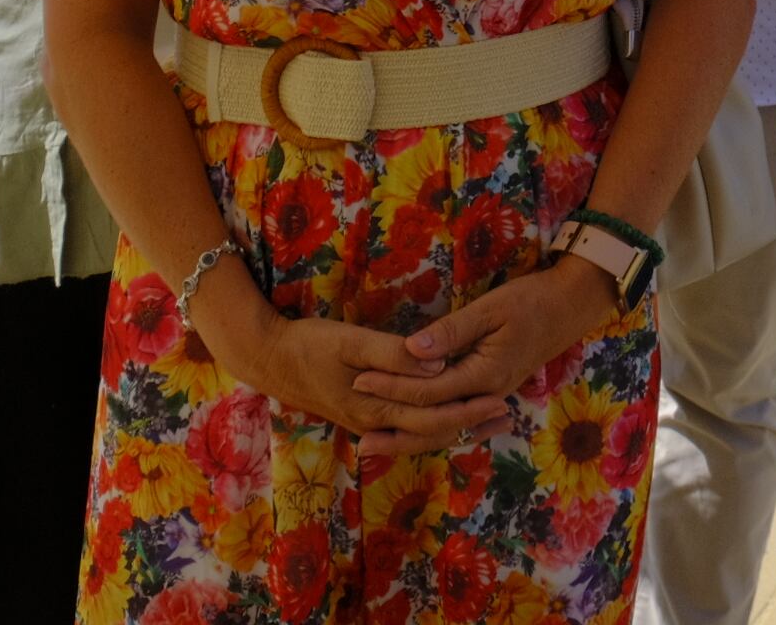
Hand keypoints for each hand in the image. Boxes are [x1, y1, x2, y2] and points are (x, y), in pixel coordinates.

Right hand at [200, 271, 510, 456]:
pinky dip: (432, 426)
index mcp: (377, 407)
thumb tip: (437, 367)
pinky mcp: (361, 416)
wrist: (268, 359)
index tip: (502, 398)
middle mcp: (375, 424)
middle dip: (470, 422)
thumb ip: (393, 355)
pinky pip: (406, 428)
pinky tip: (445, 416)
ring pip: (420, 435)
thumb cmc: (309, 344)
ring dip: (455, 427)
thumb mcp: (351, 341)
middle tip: (506, 410)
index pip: (434, 417)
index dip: (469, 410)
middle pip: (433, 431)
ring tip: (487, 418)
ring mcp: (367, 423)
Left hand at [349, 260, 621, 453]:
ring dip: (413, 439)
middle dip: (396, 431)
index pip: (428, 390)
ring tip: (380, 447)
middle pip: (435, 423)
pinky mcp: (492, 393)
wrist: (571, 307)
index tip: (359, 380)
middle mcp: (488, 395)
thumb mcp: (490, 309)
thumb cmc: (531, 301)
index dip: (392, 386)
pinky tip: (417, 438)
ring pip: (447, 429)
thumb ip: (451, 331)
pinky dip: (436, 432)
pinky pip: (459, 422)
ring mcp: (492, 397)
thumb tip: (411, 349)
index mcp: (485, 375)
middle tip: (359, 441)